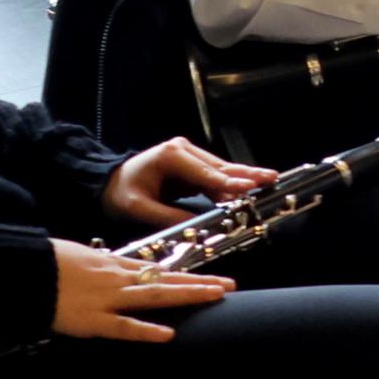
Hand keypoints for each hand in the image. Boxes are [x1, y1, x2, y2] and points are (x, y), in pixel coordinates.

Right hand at [51, 238, 231, 343]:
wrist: (23, 270)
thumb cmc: (46, 262)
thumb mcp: (79, 256)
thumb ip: (100, 263)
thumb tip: (113, 264)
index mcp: (112, 265)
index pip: (156, 270)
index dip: (183, 274)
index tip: (207, 277)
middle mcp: (117, 279)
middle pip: (166, 280)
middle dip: (199, 283)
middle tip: (229, 285)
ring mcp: (107, 299)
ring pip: (155, 296)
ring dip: (187, 295)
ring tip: (215, 296)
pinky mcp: (92, 321)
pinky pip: (123, 327)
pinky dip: (145, 331)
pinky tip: (168, 334)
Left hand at [103, 137, 275, 228]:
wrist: (108, 182)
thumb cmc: (120, 192)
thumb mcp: (139, 208)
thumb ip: (167, 216)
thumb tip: (195, 228)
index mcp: (171, 156)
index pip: (205, 172)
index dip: (228, 181)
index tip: (249, 186)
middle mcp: (183, 151)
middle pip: (220, 166)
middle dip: (246, 174)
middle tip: (271, 178)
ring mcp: (189, 157)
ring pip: (221, 170)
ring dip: (243, 178)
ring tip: (268, 182)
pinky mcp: (192, 166)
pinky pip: (215, 177)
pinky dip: (231, 184)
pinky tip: (249, 189)